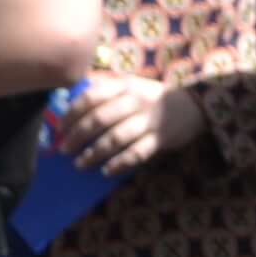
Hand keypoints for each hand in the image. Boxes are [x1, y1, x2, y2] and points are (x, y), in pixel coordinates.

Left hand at [54, 73, 199, 179]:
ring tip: (80, 164)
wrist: (195, 104)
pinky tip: (107, 170)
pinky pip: (136, 153)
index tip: (60, 128)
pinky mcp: (161, 138)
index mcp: (124, 86)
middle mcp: (136, 101)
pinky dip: (119, 163)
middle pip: (99, 119)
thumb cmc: (152, 98)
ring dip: (94, 153)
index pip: (90, 98)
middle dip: (77, 136)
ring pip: (115, 138)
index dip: (71, 114)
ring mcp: (150, 120)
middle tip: (64, 149)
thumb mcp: (130, 86)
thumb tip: (68, 109)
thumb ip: (104, 92)